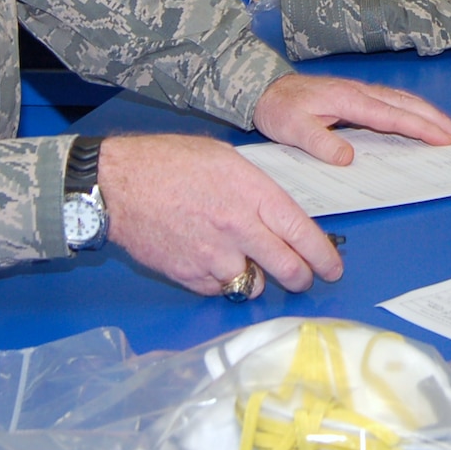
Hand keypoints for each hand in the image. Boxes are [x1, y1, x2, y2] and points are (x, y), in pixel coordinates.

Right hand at [99, 132, 338, 298]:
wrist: (118, 184)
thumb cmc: (169, 163)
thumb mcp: (224, 159)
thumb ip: (256, 190)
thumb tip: (278, 215)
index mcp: (251, 194)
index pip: (302, 232)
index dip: (323, 255)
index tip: (333, 267)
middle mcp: (238, 228)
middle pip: (288, 268)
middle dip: (302, 277)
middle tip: (304, 277)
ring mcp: (214, 256)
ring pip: (254, 285)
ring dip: (257, 278)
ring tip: (246, 261)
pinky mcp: (191, 276)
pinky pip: (221, 289)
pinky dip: (223, 282)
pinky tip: (212, 261)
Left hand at [253, 73, 450, 164]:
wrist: (266, 89)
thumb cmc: (279, 108)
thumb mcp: (292, 130)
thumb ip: (319, 142)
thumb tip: (347, 158)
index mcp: (349, 100)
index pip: (393, 116)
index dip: (421, 127)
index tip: (444, 139)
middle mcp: (360, 92)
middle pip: (407, 104)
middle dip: (436, 120)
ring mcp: (361, 92)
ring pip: (404, 100)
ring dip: (430, 113)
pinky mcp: (358, 96)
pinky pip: (395, 101)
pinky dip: (415, 110)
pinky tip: (422, 119)